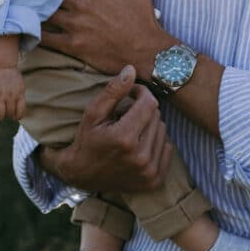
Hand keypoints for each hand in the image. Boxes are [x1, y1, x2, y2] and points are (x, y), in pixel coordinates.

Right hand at [0, 68, 26, 120]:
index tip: (13, 115)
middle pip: (9, 115)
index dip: (16, 116)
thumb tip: (17, 113)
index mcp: (19, 94)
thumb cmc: (9, 75)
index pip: (21, 113)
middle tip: (2, 111)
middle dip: (5, 115)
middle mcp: (10, 95)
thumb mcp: (19, 85)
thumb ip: (19, 97)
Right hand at [39, 65, 172, 192]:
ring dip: (150, 126)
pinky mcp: (155, 181)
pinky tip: (139, 146)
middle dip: (143, 111)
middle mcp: (140, 157)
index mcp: (124, 138)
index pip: (149, 103)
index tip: (131, 94)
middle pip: (157, 117)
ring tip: (132, 131)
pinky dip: (156, 143)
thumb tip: (131, 70)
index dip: (141, 93)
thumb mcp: (93, 113)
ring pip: (163, 131)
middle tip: (126, 116)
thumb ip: (113, 91)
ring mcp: (149, 172)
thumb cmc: (87, 139)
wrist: (82, 175)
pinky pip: (167, 149)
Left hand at [40, 0, 172, 79]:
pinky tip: (30, 28)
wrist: (146, 50)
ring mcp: (75, 23)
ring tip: (29, 6)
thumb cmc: (142, 14)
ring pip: (45, 11)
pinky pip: (46, 37)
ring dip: (38, 9)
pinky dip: (36, 32)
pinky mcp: (73, 44)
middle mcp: (81, 1)